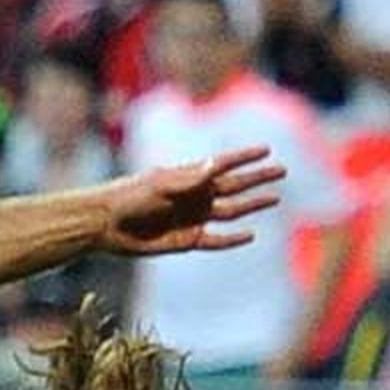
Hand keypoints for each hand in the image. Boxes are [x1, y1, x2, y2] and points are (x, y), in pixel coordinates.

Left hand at [96, 146, 284, 257]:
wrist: (107, 224)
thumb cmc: (130, 197)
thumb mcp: (160, 184)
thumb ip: (189, 178)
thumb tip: (216, 165)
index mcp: (190, 177)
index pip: (224, 165)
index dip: (245, 157)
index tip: (266, 149)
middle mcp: (196, 196)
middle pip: (235, 186)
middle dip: (258, 179)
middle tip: (282, 171)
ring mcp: (194, 218)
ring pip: (231, 211)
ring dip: (252, 205)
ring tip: (275, 198)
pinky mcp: (188, 240)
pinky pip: (216, 240)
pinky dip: (233, 239)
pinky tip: (250, 234)